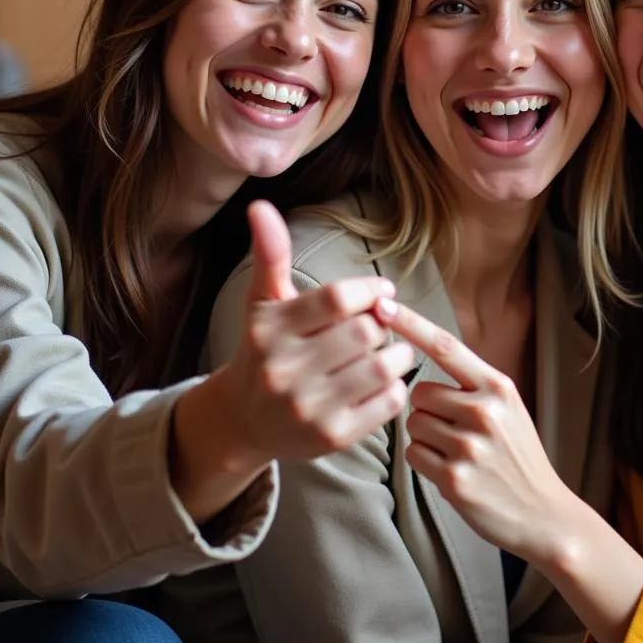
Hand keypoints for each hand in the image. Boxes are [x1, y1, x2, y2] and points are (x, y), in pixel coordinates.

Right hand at [215, 201, 414, 465]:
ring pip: (382, 366)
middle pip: (364, 331)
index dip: (370, 290)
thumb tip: (260, 205)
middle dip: (382, 322)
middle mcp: (283, 371)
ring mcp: (308, 408)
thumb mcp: (263, 302)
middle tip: (381, 323)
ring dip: (397, 353)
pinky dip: (395, 386)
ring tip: (386, 349)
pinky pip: (388, 402)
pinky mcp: (332, 438)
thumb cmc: (265, 348)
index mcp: (268, 330)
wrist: (245, 420)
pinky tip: (380, 381)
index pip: (337, 299)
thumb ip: (270, 254)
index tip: (381, 291)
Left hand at [376, 296, 571, 563]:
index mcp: (498, 387)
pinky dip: (425, 462)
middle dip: (427, 409)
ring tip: (457, 453)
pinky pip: (414, 454)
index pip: (446, 346)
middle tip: (455, 431)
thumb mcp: (509, 409)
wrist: (543, 513)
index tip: (383, 305)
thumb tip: (422, 368)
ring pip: (414, 424)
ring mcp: (470, 446)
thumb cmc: (517, 456)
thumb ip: (472, 385)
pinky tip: (452, 472)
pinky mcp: (455, 478)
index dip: (411, 324)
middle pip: (418, 392)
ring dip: (426, 438)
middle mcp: (485, 411)